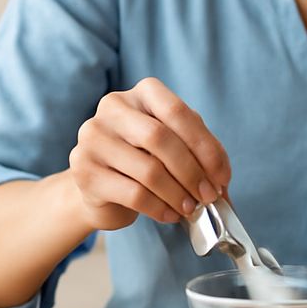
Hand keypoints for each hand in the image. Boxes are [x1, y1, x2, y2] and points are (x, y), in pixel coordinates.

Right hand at [68, 77, 230, 231]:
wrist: (100, 185)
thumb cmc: (145, 159)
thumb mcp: (174, 145)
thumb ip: (199, 153)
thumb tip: (221, 180)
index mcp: (142, 93)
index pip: (177, 112)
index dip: (205, 146)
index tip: (222, 176)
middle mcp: (112, 108)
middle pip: (161, 138)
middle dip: (192, 172)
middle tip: (208, 196)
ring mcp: (93, 138)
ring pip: (148, 170)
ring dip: (178, 194)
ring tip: (191, 209)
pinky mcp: (84, 172)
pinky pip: (133, 194)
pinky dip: (159, 208)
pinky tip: (170, 214)